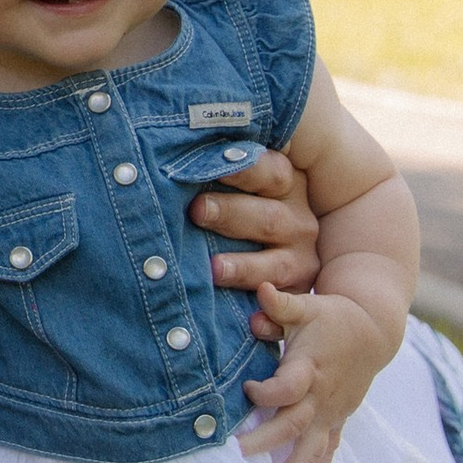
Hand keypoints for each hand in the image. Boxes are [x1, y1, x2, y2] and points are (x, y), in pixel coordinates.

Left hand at [192, 144, 322, 321]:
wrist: (288, 249)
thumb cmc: (239, 204)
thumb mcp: (235, 181)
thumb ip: (214, 166)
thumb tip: (162, 140)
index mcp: (286, 185)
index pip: (270, 173)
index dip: (244, 168)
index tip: (216, 163)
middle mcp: (297, 221)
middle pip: (268, 218)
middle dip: (231, 214)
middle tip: (197, 210)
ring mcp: (299, 260)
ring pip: (276, 266)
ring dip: (244, 267)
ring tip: (213, 268)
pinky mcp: (297, 294)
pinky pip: (288, 311)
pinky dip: (272, 319)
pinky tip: (254, 322)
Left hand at [237, 280, 385, 462]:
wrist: (373, 329)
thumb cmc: (331, 316)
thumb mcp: (307, 305)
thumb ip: (281, 303)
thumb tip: (261, 289)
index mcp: (310, 366)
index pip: (288, 387)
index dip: (267, 392)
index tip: (247, 389)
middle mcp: (321, 393)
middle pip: (294, 424)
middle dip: (267, 441)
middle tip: (239, 455)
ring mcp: (332, 409)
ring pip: (315, 444)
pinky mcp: (339, 416)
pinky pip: (330, 445)